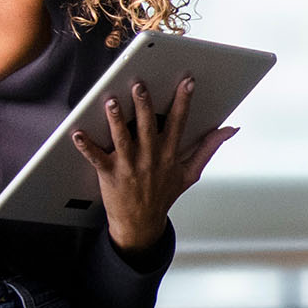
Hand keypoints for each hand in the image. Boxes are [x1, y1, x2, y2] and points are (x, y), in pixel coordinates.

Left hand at [70, 74, 233, 250]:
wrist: (140, 225)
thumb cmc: (163, 196)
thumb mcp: (191, 173)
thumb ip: (208, 148)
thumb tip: (229, 130)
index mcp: (170, 155)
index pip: (179, 123)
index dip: (184, 102)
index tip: (186, 83)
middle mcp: (150, 158)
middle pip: (147, 127)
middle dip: (144, 105)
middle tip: (140, 85)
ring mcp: (129, 166)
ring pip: (122, 138)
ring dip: (116, 120)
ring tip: (112, 102)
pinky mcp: (109, 174)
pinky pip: (96, 157)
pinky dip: (86, 146)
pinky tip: (77, 133)